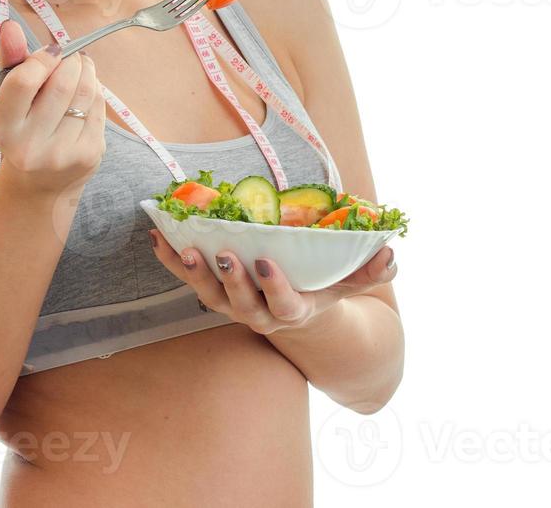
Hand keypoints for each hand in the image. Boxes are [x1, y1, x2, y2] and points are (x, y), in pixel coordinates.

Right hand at [0, 19, 105, 196]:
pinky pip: (99, 108)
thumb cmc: (22, 129)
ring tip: (81, 68)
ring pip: (86, 93)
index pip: (24, 81)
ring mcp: (62, 154)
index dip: (41, 58)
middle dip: (70, 62)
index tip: (50, 52)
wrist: (40, 183)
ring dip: (87, 71)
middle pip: (61, 84)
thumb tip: (11, 25)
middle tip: (70, 57)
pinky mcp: (88, 155)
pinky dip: (96, 92)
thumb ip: (9, 60)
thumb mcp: (7, 99)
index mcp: (2, 129)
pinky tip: (87, 94)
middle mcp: (29, 146)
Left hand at [147, 230, 396, 334]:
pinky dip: (171, 260)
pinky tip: (158, 236)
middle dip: (231, 280)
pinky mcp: (212, 291)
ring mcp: (231, 304)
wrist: (295, 312)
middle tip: (224, 254)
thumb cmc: (323, 289)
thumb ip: (370, 271)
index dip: (274, 287)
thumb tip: (391, 253)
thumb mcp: (348, 283)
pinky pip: (187, 278)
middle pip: (240, 303)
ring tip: (184, 247)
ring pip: (208, 294)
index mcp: (291, 311)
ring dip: (194, 272)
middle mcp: (257, 313)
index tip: (266, 263)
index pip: (282, 305)